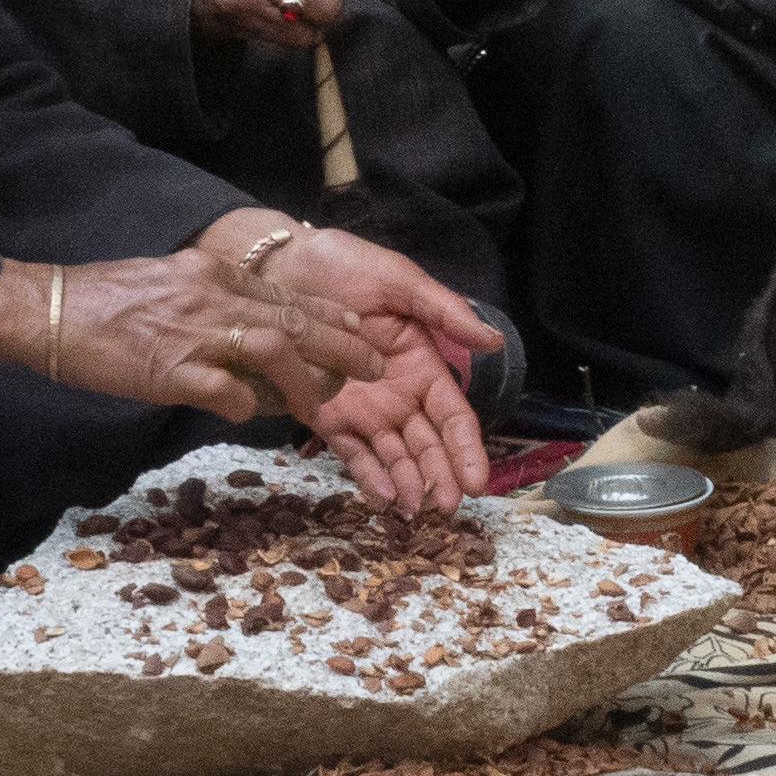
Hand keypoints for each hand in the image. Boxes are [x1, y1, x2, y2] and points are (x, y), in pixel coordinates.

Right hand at [0, 238, 393, 429]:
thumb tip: (249, 330)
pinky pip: (228, 392)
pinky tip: (247, 414)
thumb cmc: (104, 301)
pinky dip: (245, 405)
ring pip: (274, 349)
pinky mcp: (172, 371)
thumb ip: (212, 302)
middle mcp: (211, 296)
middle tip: (373, 366)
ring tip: (326, 403)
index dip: (329, 313)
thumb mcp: (170, 284)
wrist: (50, 309)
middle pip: (294, 319)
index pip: (286, 292)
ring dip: (306, 378)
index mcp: (211, 273)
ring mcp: (194, 333)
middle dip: (341, 344)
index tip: (359, 328)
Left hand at [257, 225, 502, 507]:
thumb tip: (493, 341)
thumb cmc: (344, 266)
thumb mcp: (401, 281)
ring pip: (393, 456)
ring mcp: (362, 409)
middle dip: (440, 477)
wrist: (282, 264)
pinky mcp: (325, 415)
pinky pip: (351, 451)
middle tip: (448, 507)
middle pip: (426, 444)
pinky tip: (383, 497)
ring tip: (417, 510)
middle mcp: (397, 395)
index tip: (477, 481)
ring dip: (408, 485)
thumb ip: (445, 312)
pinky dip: (368, 475)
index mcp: (422, 365)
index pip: (453, 416)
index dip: (466, 448)